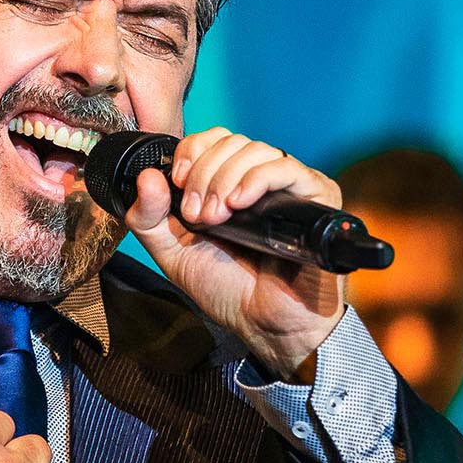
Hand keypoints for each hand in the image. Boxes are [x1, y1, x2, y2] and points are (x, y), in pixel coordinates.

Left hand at [123, 127, 344, 380]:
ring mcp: (289, 186)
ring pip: (256, 150)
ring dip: (225, 179)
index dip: (193, 152)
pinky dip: (256, 179)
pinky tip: (240, 204)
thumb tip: (146, 176)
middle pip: (231, 141)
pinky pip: (287, 168)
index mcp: (230, 184)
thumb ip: (149, 219)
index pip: (214, 139)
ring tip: (217, 219)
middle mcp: (260, 180)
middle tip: (198, 216)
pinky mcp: (317, 196)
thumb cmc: (228, 290)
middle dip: (204, 174)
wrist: (267, 324)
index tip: (179, 183)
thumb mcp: (174, 254)